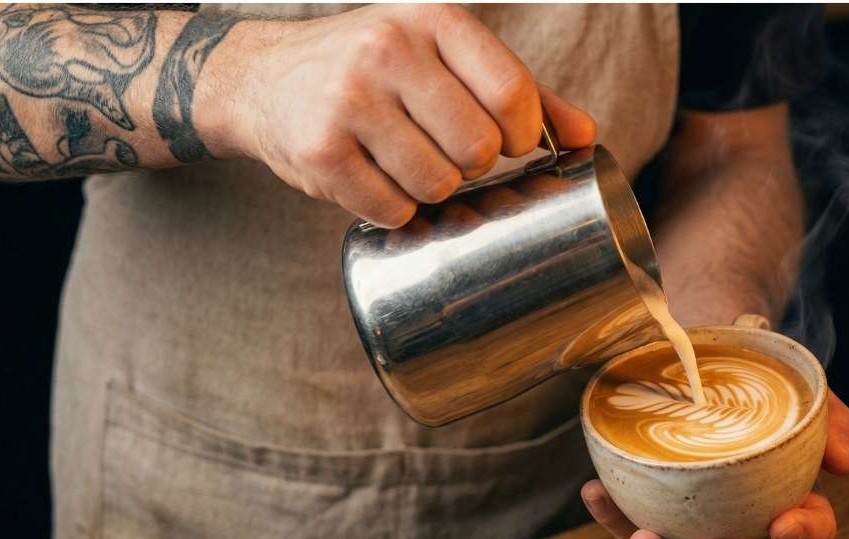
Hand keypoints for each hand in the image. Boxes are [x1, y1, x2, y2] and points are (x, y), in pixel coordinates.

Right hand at [228, 4, 595, 226]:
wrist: (264, 78)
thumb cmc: (374, 69)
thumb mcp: (442, 56)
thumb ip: (516, 90)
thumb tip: (584, 136)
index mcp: (432, 19)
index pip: (514, 94)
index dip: (522, 135)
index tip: (507, 143)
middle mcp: (389, 51)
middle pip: (478, 149)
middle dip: (472, 166)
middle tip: (446, 153)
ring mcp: (349, 100)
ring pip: (437, 185)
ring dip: (432, 191)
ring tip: (407, 164)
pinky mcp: (320, 150)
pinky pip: (391, 209)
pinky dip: (393, 209)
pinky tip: (375, 180)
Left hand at [583, 389, 848, 538]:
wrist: (709, 357)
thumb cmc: (762, 385)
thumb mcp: (800, 391)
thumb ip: (829, 420)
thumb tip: (841, 462)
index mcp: (793, 503)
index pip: (810, 532)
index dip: (805, 536)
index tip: (783, 524)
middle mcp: (747, 528)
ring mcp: (698, 528)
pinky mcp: (654, 515)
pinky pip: (632, 527)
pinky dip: (613, 517)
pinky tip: (595, 491)